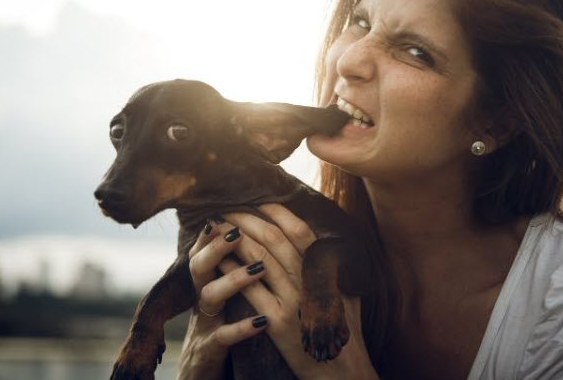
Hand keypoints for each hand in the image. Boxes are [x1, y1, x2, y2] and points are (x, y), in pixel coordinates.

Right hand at [176, 220, 269, 379]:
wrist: (203, 367)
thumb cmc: (224, 319)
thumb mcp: (229, 288)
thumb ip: (240, 260)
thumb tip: (263, 225)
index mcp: (210, 278)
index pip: (206, 246)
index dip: (214, 230)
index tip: (227, 210)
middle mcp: (203, 295)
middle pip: (200, 264)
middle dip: (216, 247)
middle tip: (235, 232)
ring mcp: (205, 321)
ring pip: (209, 295)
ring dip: (233, 280)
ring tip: (259, 269)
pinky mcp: (211, 348)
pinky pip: (223, 337)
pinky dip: (241, 328)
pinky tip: (261, 322)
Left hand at [223, 204, 379, 379]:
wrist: (340, 373)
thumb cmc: (341, 334)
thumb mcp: (345, 295)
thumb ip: (331, 270)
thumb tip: (320, 244)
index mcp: (325, 272)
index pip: (299, 231)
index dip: (277, 212)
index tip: (257, 200)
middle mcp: (309, 282)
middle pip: (273, 239)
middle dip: (247, 219)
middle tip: (228, 207)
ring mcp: (293, 302)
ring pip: (257, 258)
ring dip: (234, 239)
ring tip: (217, 227)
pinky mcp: (276, 323)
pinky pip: (248, 288)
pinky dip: (231, 270)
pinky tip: (218, 259)